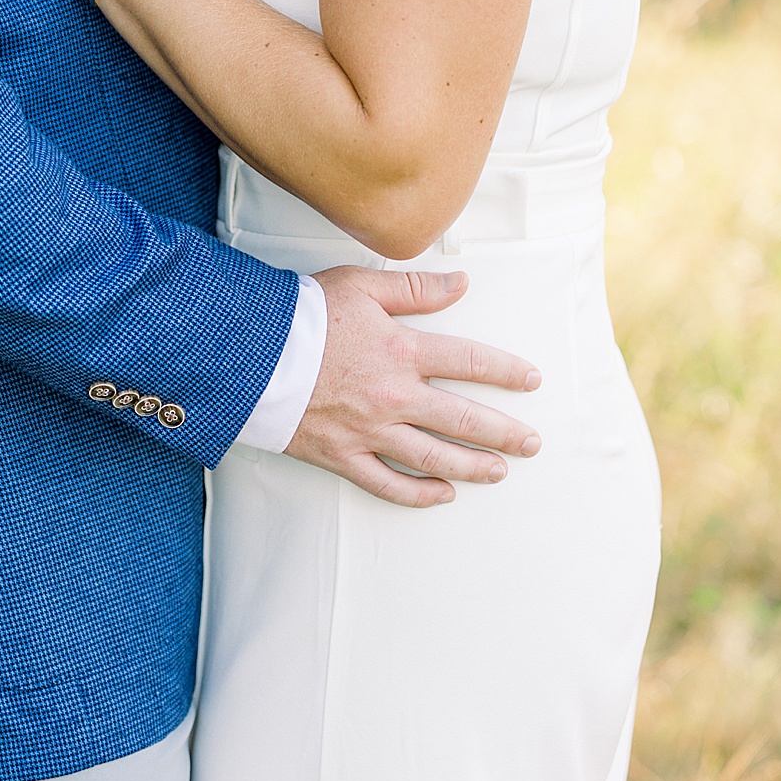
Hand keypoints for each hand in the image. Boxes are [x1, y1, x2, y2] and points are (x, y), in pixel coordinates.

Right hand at [287, 267, 541, 507]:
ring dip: (474, 466)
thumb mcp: (362, 286)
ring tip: (500, 471)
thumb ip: (416, 289)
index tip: (531, 379)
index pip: (471, 362)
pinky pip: (388, 483)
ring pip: (434, 457)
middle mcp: (395, 396)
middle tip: (531, 442)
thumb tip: (461, 284)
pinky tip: (443, 495)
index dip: (506, 371)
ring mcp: (370, 431)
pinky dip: (418, 494)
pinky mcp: (343, 455)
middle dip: (504, 433)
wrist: (249, 353)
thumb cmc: (303, 314)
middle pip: (464, 419)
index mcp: (403, 351)